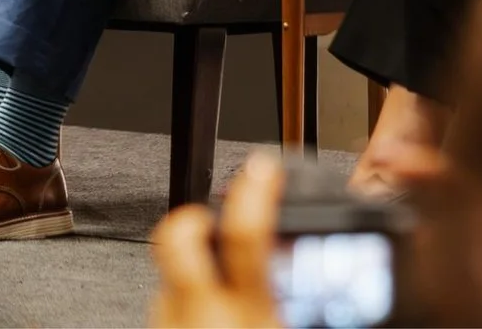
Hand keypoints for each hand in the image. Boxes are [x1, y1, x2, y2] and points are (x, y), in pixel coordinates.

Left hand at [149, 150, 282, 327]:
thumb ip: (290, 309)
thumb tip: (312, 298)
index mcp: (247, 313)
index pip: (244, 236)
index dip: (253, 194)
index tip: (262, 167)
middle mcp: (200, 314)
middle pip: (179, 236)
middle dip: (193, 217)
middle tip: (211, 215)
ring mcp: (170, 322)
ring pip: (171, 273)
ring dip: (193, 269)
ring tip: (218, 280)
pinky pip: (168, 304)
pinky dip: (186, 303)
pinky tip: (206, 319)